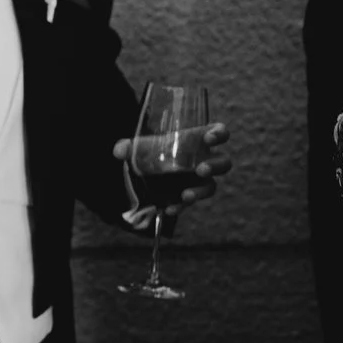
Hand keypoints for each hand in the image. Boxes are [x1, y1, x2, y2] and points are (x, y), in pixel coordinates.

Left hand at [113, 122, 232, 231]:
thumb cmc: (154, 150)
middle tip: (201, 170)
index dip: (219, 134)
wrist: (148, 170)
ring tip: (185, 195)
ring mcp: (200, 180)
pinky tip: (170, 209)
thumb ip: (132, 146)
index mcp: (199, 140)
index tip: (209, 139)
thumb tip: (119, 150)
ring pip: (212, 186)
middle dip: (215, 166)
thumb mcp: (143, 146)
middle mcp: (205, 160)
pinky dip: (181, 206)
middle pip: (223, 163)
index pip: (220, 133)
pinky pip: (192, 202)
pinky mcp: (191, 194)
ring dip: (201, 191)